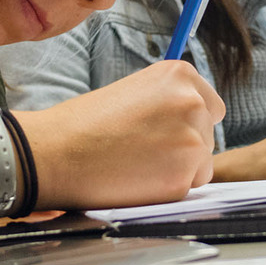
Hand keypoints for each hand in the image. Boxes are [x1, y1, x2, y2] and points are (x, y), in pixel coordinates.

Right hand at [14, 60, 224, 209]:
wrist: (55, 153)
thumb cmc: (82, 123)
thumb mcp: (132, 92)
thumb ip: (166, 102)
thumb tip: (188, 122)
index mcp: (179, 75)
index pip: (210, 105)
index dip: (187, 121)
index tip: (163, 130)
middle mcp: (192, 102)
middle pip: (207, 134)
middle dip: (182, 145)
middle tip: (143, 150)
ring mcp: (191, 141)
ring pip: (201, 163)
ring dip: (177, 168)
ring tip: (136, 164)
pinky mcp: (183, 177)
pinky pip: (187, 187)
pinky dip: (166, 189)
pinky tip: (136, 180)